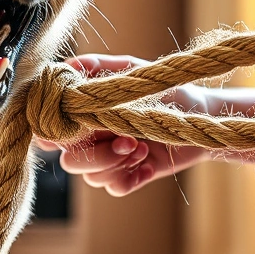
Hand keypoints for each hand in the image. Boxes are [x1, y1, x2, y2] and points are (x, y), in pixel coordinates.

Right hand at [33, 54, 209, 196]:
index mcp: (87, 114)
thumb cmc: (167, 88)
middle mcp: (93, 138)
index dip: (56, 134)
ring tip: (142, 147)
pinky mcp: (129, 175)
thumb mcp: (134, 72)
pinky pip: (114, 187)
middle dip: (97, 154)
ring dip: (116, 164)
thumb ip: (99, 67)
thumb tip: (67, 65)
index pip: (53, 130)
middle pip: (70, 160)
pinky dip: (130, 178)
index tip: (78, 128)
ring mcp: (110, 159)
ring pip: (90, 176)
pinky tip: (148, 166)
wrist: (201, 115)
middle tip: (127, 139)